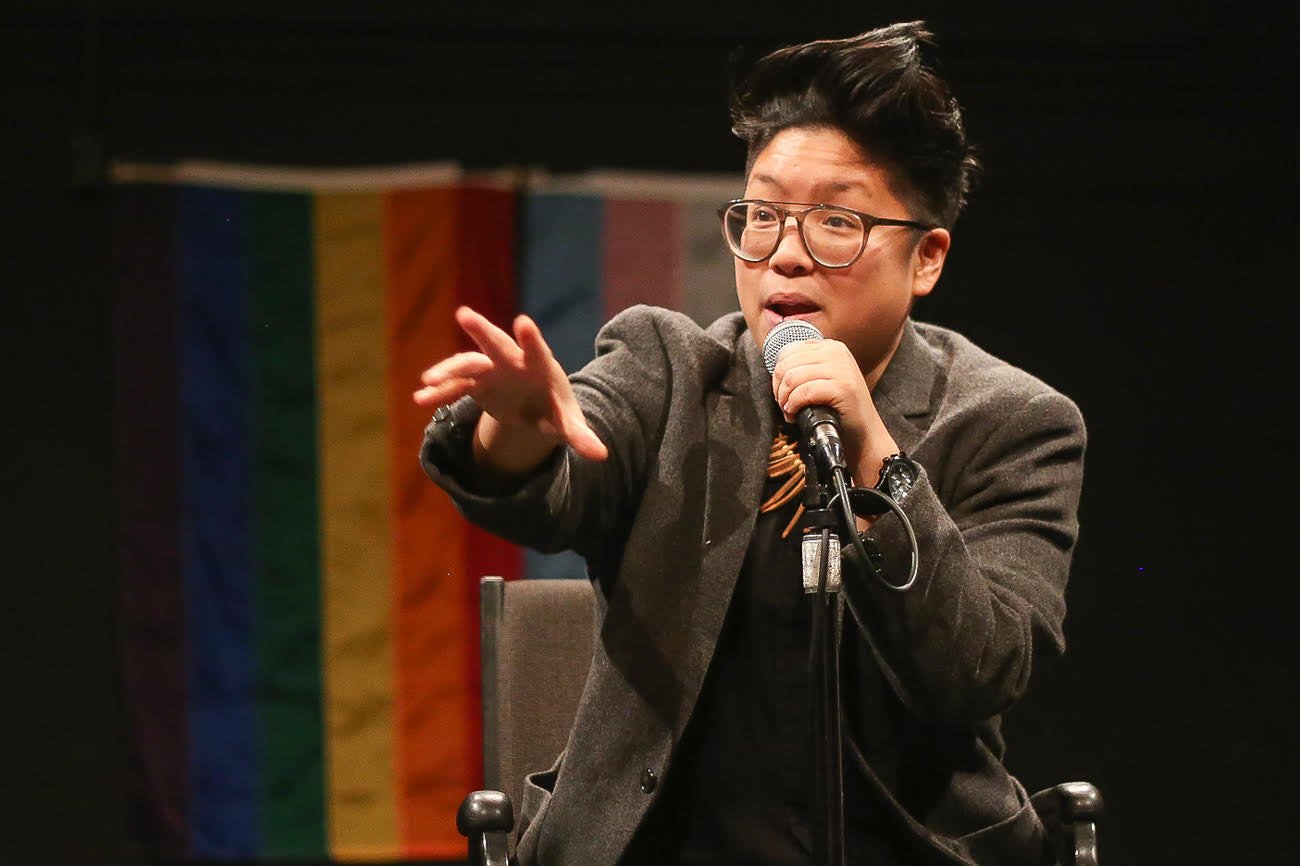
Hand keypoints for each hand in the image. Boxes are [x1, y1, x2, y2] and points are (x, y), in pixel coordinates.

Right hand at [413, 306, 607, 463]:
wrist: (536, 408)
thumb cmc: (556, 409)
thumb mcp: (568, 424)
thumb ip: (581, 436)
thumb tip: (601, 454)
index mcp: (540, 366)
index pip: (537, 349)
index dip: (530, 338)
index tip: (523, 322)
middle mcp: (513, 361)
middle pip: (497, 344)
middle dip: (482, 330)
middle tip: (464, 315)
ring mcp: (491, 369)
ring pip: (467, 363)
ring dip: (448, 370)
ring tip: (428, 380)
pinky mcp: (475, 383)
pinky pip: (455, 385)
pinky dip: (440, 391)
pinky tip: (421, 399)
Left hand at [770, 338, 897, 484]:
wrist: (864, 433)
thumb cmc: (837, 409)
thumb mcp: (822, 378)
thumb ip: (804, 367)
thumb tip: (776, 369)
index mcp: (830, 346)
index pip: (788, 352)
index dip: (778, 375)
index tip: (782, 393)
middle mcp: (836, 352)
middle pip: (787, 364)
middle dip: (779, 388)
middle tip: (784, 406)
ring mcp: (842, 368)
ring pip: (793, 377)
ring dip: (784, 399)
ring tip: (789, 412)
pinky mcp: (843, 386)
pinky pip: (804, 392)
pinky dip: (794, 406)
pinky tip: (795, 415)